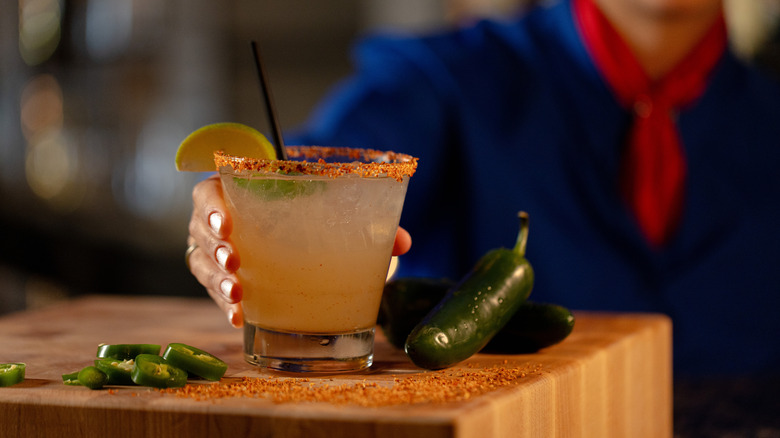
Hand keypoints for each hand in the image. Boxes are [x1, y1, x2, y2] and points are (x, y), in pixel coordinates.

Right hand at [185, 175, 411, 327]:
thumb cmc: (312, 209)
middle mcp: (221, 220)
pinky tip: (239, 317)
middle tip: (235, 262)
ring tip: (238, 295)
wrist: (303, 229)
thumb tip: (402, 242)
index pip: (209, 191)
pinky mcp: (225, 280)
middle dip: (214, 248)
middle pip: (199, 230)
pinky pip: (214, 292)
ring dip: (216, 280)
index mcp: (240, 189)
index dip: (210, 205)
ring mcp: (218, 252)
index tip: (227, 222)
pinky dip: (225, 305)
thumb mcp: (333, 208)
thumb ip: (367, 222)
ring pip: (201, 264)